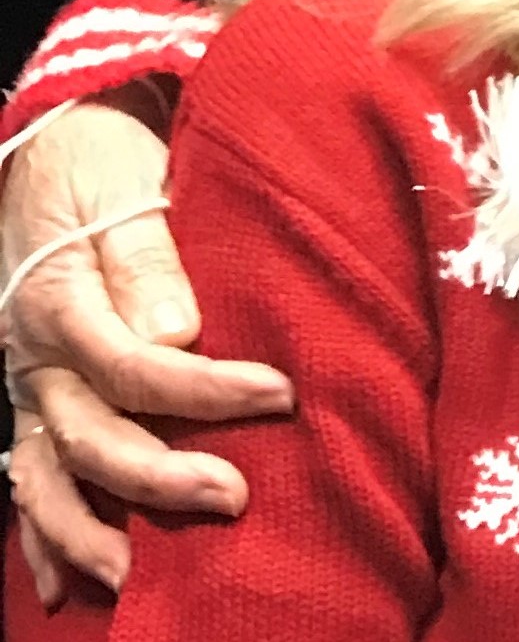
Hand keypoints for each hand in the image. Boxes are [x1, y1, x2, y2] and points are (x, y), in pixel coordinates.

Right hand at [2, 87, 292, 600]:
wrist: (52, 146)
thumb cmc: (101, 161)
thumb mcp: (127, 184)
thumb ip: (147, 257)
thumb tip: (177, 331)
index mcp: (60, 301)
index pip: (134, 366)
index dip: (206, 390)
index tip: (279, 394)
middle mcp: (36, 355)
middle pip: (93, 434)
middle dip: (162, 476)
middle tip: (235, 495)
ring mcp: (29, 383)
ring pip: (46, 474)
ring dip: (89, 529)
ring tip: (138, 573)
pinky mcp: (36, 395)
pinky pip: (27, 474)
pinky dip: (43, 532)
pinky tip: (67, 583)